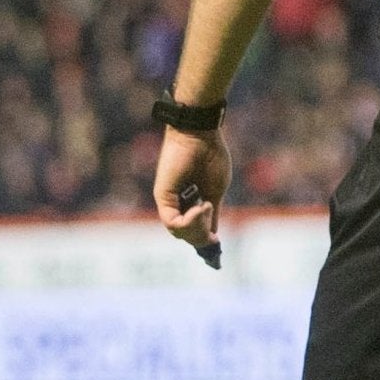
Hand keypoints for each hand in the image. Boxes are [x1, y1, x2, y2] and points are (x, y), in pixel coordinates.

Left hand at [153, 126, 229, 250]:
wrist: (200, 136)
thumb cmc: (212, 157)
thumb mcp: (217, 191)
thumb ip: (213, 212)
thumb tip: (213, 234)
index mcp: (191, 203)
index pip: (192, 230)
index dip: (204, 239)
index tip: (216, 243)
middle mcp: (177, 204)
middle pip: (186, 235)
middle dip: (203, 236)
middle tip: (213, 224)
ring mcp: (169, 201)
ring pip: (178, 232)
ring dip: (197, 227)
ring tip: (207, 207)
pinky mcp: (163, 197)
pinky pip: (172, 222)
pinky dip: (189, 221)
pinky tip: (202, 207)